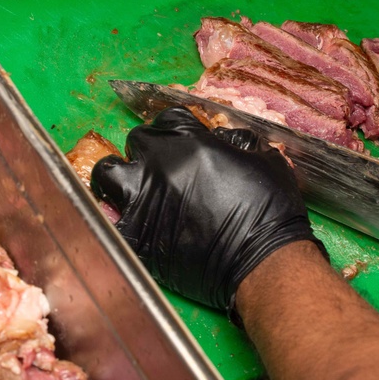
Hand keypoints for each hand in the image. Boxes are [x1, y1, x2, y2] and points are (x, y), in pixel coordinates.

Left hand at [90, 107, 323, 316]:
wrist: (264, 261)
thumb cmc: (271, 209)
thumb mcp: (264, 160)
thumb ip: (239, 143)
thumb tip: (227, 140)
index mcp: (190, 141)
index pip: (168, 118)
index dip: (174, 130)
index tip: (179, 144)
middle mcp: (160, 163)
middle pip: (137, 140)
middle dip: (148, 151)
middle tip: (160, 169)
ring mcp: (144, 198)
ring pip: (107, 173)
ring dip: (116, 178)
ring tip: (129, 190)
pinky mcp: (137, 234)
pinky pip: (111, 220)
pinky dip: (118, 220)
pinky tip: (129, 224)